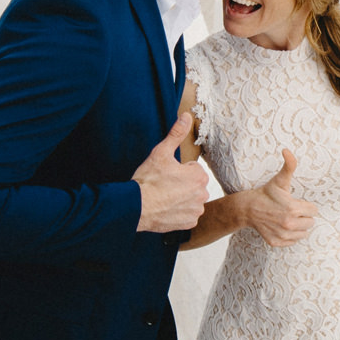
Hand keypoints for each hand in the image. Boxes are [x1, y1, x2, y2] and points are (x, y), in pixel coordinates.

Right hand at [134, 112, 207, 233]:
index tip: (166, 174)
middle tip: (164, 185)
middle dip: (182, 184)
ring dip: (181, 199)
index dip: (178, 170)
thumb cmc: (148, 180)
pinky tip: (166, 209)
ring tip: (164, 197)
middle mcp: (203, 194)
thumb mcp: (161, 152)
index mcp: (199, 176)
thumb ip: (176, 134)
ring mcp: (196, 210)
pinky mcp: (189, 223)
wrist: (136, 207)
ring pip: (191, 200)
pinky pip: (187, 215)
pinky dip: (178, 212)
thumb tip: (187, 116)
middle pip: (193, 185)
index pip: (193, 169)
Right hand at [243, 149, 316, 247]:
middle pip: (310, 223)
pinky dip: (291, 235)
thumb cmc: (266, 193)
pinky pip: (293, 241)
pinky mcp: (276, 242)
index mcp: (293, 209)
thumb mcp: (279, 180)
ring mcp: (283, 235)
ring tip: (288, 218)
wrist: (248, 208)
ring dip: (299, 226)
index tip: (296, 202)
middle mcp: (289, 224)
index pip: (314, 211)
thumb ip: (289, 165)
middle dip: (304, 216)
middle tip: (292, 210)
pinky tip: (282, 226)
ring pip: (304, 233)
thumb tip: (287, 150)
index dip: (306, 205)